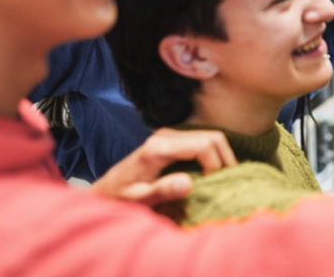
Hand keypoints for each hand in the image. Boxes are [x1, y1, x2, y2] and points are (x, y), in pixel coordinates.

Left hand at [88, 127, 236, 206]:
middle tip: (226, 182)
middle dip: (225, 159)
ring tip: (221, 179)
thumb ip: (162, 191)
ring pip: (211, 137)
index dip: (216, 164)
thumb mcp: (139, 199)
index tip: (212, 185)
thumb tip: (188, 183)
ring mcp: (170, 135)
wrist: (106, 189)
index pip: (203, 145)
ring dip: (222, 157)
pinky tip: (212, 173)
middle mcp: (165, 136)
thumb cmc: (121, 197)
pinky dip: (213, 155)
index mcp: (158, 148)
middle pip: (212, 137)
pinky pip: (203, 141)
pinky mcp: (172, 139)